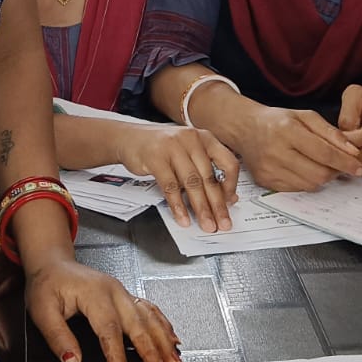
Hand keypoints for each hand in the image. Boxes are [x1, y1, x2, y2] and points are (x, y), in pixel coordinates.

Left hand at [25, 258, 181, 361]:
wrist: (52, 264)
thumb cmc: (47, 284)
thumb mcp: (42, 311)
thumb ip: (57, 337)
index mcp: (94, 293)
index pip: (110, 330)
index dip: (118, 356)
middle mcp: (114, 291)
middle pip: (138, 324)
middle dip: (152, 352)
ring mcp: (123, 292)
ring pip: (149, 317)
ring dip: (163, 340)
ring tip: (174, 361)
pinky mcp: (126, 296)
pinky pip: (150, 310)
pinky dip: (163, 325)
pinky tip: (172, 339)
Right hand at [115, 122, 238, 231]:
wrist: (129, 138)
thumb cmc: (161, 147)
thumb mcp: (188, 152)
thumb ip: (205, 169)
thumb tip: (226, 196)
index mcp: (205, 137)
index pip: (228, 162)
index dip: (231, 185)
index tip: (231, 202)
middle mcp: (191, 139)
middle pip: (209, 177)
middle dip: (218, 205)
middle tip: (223, 223)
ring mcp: (173, 147)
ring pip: (192, 183)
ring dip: (201, 208)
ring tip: (206, 224)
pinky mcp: (155, 158)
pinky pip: (171, 187)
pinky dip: (178, 206)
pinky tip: (183, 218)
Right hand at [236, 102, 361, 190]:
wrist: (245, 129)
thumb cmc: (277, 121)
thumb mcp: (306, 116)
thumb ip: (331, 132)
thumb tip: (353, 151)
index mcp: (287, 131)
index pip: (324, 152)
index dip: (345, 162)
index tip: (359, 167)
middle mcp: (276, 152)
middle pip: (319, 173)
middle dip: (336, 172)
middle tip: (340, 166)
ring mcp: (269, 169)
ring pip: (310, 185)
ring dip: (322, 178)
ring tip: (322, 166)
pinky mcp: (265, 181)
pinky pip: (297, 189)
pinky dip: (307, 182)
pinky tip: (305, 170)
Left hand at [338, 85, 361, 174]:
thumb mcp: (354, 95)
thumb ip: (347, 114)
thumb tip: (343, 137)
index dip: (352, 141)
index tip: (334, 141)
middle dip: (349, 155)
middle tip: (332, 151)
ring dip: (353, 163)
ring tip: (340, 153)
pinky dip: (359, 167)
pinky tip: (350, 157)